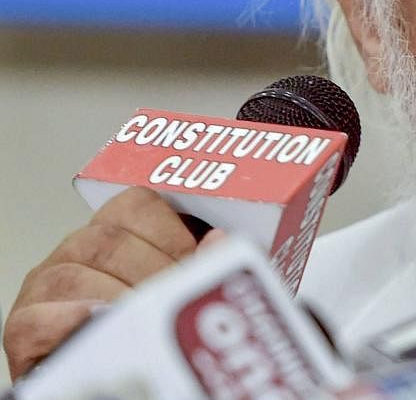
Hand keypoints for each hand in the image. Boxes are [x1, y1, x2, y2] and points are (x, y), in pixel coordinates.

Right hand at [3, 187, 216, 379]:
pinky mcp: (23, 328)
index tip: (192, 260)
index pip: (135, 206)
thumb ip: (200, 267)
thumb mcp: (176, 296)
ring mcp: (44, 289)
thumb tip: (220, 241)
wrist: (110, 381)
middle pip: (108, 239)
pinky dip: (76, 322)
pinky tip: (104, 328)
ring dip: (119, 299)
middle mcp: (74, 254)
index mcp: (111, 237)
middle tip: (175, 301)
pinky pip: (41, 317)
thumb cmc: (145, 333)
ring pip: (75, 276)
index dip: (170, 231)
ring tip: (148, 322)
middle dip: (151, 270)